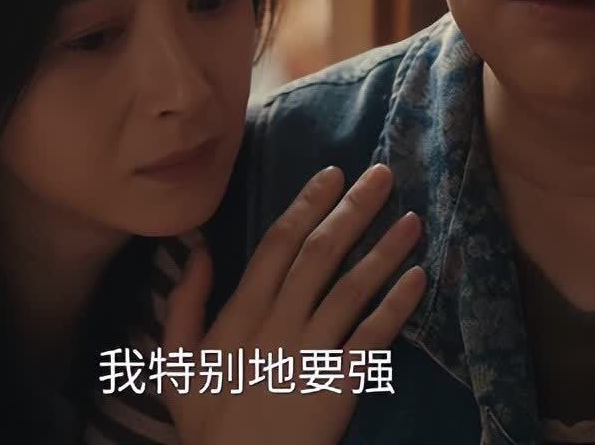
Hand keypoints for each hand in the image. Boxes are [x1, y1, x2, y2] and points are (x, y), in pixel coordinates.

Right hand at [162, 163, 424, 444]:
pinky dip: (397, 306)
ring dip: (385, 251)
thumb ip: (184, 303)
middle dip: (354, 209)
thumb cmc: (208, 421)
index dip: (308, 204)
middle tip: (383, 174)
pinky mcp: (339, 384)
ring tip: (412, 219)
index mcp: (241, 312)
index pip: (278, 243)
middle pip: (321, 253)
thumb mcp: (175, 361)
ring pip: (352, 288)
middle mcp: (279, 323)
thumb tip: (199, 249)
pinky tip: (419, 278)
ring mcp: (311, 353)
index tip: (334, 174)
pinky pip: (373, 338)